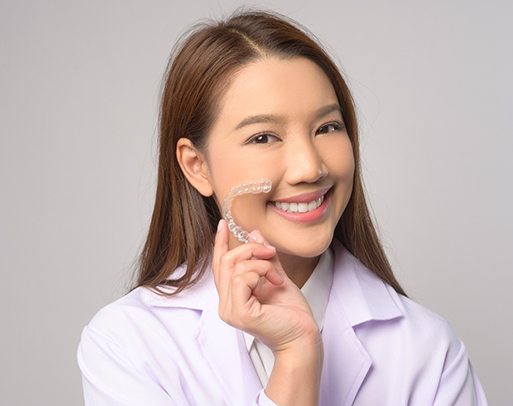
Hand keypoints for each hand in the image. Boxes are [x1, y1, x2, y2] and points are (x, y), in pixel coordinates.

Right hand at [212, 219, 319, 352]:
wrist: (304, 336)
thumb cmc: (292, 313)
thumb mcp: (276, 276)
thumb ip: (264, 257)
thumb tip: (253, 233)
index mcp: (232, 296)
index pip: (219, 266)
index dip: (219, 243)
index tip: (223, 224)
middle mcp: (226, 304)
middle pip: (226, 261)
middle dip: (250, 249)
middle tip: (271, 253)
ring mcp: (230, 310)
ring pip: (235, 267)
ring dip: (261, 264)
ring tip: (277, 276)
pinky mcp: (239, 313)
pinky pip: (241, 278)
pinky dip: (260, 272)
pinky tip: (274, 282)